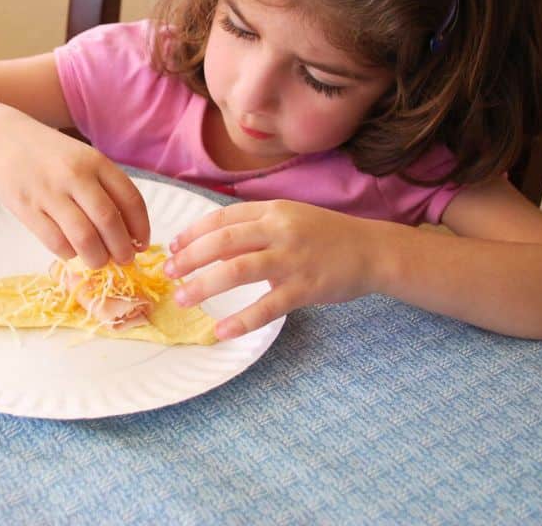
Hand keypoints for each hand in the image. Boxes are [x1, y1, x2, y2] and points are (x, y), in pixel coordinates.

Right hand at [0, 115, 149, 268]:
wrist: (4, 137)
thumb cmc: (51, 154)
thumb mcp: (84, 158)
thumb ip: (104, 187)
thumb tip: (127, 231)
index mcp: (95, 162)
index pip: (130, 199)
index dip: (141, 227)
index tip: (142, 243)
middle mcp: (75, 175)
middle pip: (109, 221)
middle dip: (121, 249)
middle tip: (123, 260)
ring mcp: (49, 192)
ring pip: (84, 236)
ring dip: (97, 257)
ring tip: (99, 261)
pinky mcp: (26, 208)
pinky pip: (55, 241)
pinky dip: (69, 253)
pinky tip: (72, 251)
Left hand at [165, 200, 384, 339]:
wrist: (372, 250)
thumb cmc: (325, 236)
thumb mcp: (289, 219)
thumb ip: (254, 228)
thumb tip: (211, 246)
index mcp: (272, 211)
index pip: (222, 218)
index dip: (193, 233)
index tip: (173, 247)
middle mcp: (279, 230)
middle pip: (222, 241)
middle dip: (189, 258)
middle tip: (168, 273)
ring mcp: (292, 259)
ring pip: (237, 270)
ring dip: (204, 285)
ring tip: (183, 299)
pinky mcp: (305, 288)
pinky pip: (267, 306)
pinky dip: (241, 320)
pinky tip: (221, 330)